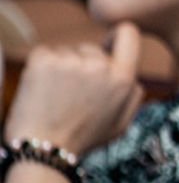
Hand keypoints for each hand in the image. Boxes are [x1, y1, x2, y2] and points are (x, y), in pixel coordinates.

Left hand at [4, 22, 143, 155]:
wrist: (44, 150)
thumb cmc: (82, 139)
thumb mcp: (121, 124)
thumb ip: (133, 96)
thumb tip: (133, 77)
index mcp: (123, 78)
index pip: (127, 33)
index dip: (116, 37)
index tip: (106, 47)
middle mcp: (100, 66)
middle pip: (92, 49)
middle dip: (84, 65)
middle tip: (73, 93)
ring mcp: (70, 62)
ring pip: (67, 52)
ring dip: (62, 68)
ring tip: (56, 95)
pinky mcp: (43, 61)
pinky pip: (45, 53)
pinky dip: (42, 67)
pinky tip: (42, 89)